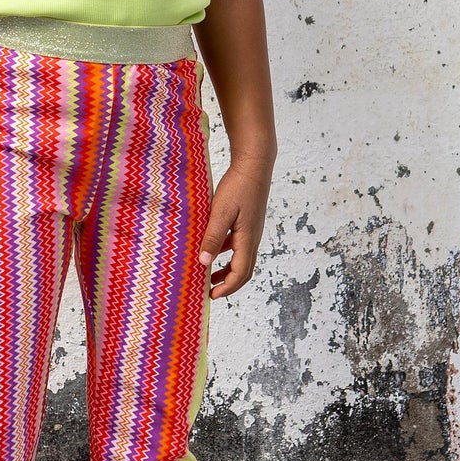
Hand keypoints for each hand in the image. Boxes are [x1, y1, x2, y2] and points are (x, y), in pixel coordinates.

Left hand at [198, 159, 271, 299]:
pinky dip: (228, 254)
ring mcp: (252, 230)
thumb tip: (204, 262)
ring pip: (243, 259)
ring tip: (212, 275)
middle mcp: (253, 238)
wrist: (254, 165)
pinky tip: (215, 248)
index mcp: (248, 239)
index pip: (240, 273)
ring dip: (229, 270)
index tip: (212, 295)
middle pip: (245, 271)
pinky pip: (240, 245)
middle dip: (229, 284)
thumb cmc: (238, 186)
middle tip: (212, 291)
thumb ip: (213, 237)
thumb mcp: (221, 212)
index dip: (227, 288)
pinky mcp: (249, 222)